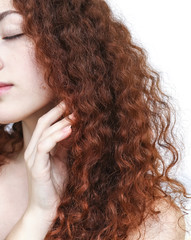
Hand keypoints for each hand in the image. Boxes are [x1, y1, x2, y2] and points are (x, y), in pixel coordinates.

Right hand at [24, 102, 73, 219]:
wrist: (47, 208)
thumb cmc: (56, 184)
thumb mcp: (63, 160)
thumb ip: (65, 146)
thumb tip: (75, 130)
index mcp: (40, 147)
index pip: (46, 123)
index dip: (57, 112)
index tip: (72, 103)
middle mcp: (34, 149)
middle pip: (43, 123)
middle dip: (58, 111)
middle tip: (73, 101)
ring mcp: (33, 158)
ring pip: (44, 132)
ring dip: (61, 121)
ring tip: (75, 114)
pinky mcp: (37, 167)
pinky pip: (45, 147)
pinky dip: (57, 136)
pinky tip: (69, 130)